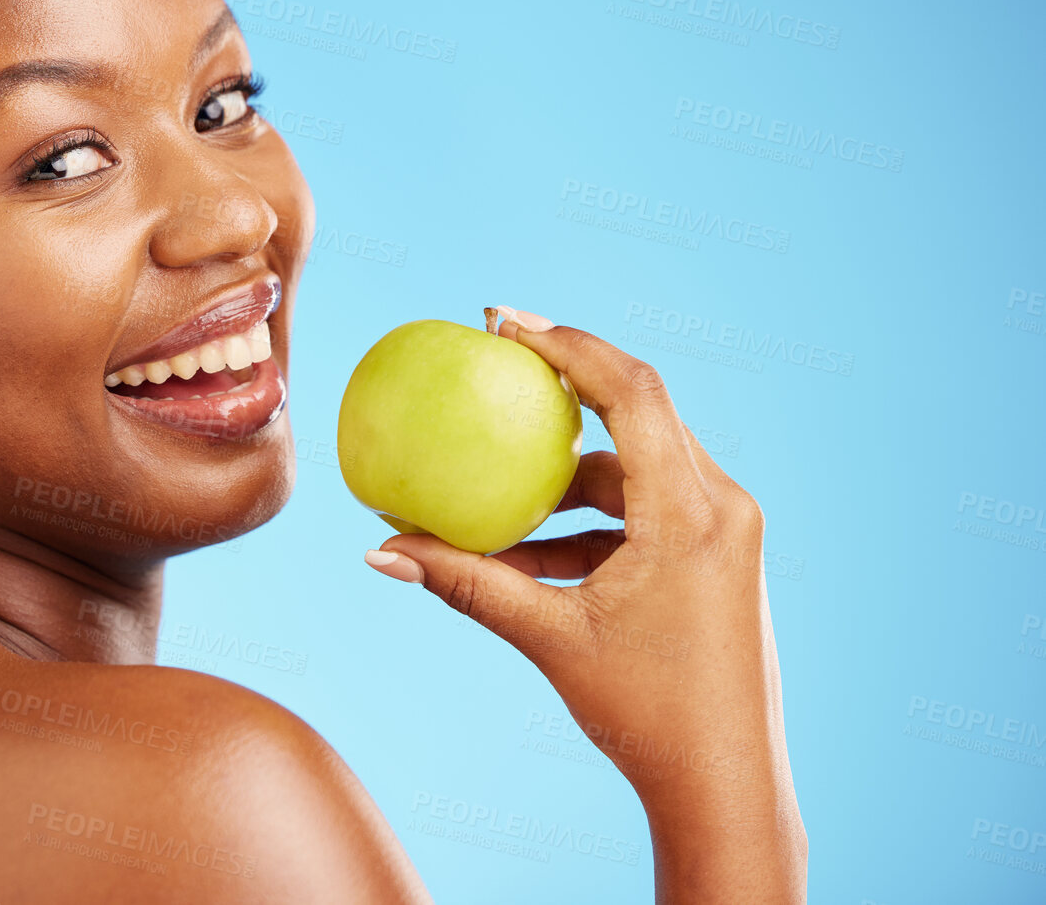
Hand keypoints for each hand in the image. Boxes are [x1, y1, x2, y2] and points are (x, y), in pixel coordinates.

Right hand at [363, 308, 805, 902]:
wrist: (725, 786)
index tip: (500, 320)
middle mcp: (721, 506)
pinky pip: (644, 508)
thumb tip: (381, 549)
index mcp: (692, 512)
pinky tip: (524, 548)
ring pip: (637, 464)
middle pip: (640, 409)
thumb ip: (465, 582)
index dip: (566, 342)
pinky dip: (585, 516)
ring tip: (493, 484)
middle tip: (495, 357)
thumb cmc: (646, 715)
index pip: (630, 391)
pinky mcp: (715, 556)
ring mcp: (724, 531)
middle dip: (564, 382)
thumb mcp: (549, 638)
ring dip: (564, 472)